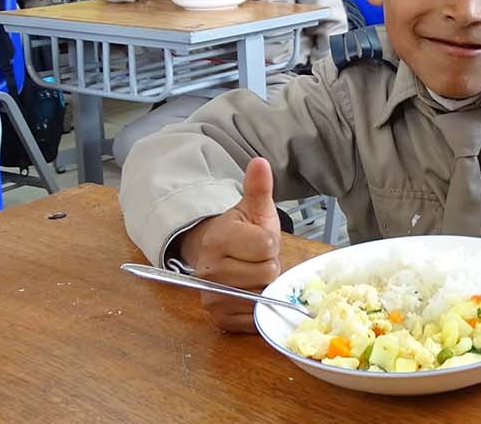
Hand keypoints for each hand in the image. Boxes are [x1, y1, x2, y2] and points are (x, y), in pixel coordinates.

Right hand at [178, 158, 282, 331]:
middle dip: (268, 266)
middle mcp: (209, 271)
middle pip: (266, 273)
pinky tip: (250, 293)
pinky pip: (254, 318)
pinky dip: (259, 308)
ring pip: (263, 296)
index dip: (270, 243)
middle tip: (255, 259)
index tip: (260, 240)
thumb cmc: (242, 232)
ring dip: (264, 288)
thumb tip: (260, 162)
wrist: (218, 256)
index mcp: (218, 239)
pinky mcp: (219, 319)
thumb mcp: (253, 208)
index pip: (266, 246)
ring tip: (252, 275)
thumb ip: (258, 188)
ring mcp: (212, 297)